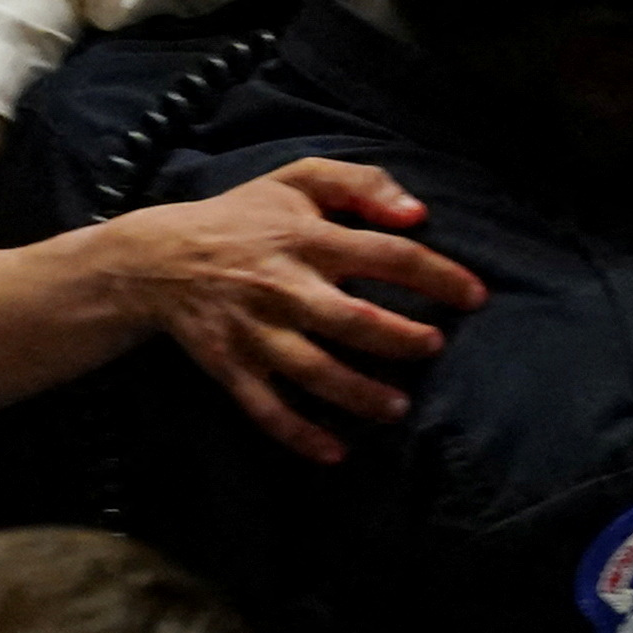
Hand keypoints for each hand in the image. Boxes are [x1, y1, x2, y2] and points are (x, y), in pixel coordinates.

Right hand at [112, 156, 487, 461]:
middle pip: (353, 319)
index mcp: (307, 238)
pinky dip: (299, 435)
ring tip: (398, 408)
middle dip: (400, 340)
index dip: (436, 276)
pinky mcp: (230, 367)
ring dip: (360, 394)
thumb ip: (360, 182)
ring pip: (314, 371)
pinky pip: (266, 409)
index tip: (475, 297)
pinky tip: (336, 453)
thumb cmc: (243, 216)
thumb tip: (416, 212)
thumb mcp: (298, 179)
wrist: (157, 259)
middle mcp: (283, 287)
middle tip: (434, 348)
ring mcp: (256, 332)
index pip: (386, 254)